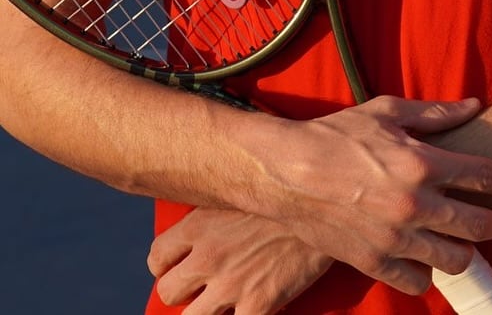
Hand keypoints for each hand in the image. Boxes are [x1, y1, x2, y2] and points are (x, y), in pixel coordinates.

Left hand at [148, 209, 329, 314]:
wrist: (331, 203)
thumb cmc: (291, 193)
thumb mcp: (246, 191)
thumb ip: (222, 206)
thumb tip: (212, 211)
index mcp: (200, 224)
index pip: (157, 257)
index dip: (167, 267)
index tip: (182, 267)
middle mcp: (208, 255)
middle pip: (167, 291)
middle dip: (184, 291)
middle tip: (204, 287)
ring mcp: (231, 283)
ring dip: (206, 312)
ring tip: (224, 303)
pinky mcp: (259, 303)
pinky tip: (253, 310)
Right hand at [247, 96, 491, 293]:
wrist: (286, 173)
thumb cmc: (338, 135)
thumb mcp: (388, 112)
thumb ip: (437, 113)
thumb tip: (476, 105)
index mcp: (423, 163)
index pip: (485, 176)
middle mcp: (414, 203)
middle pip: (479, 225)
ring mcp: (394, 236)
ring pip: (454, 259)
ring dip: (464, 251)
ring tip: (459, 240)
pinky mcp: (371, 260)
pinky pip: (415, 282)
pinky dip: (425, 275)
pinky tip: (424, 259)